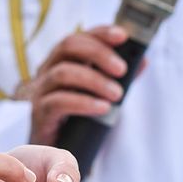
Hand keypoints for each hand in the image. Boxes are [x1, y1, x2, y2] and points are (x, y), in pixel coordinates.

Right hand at [23, 25, 129, 144]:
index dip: (100, 33)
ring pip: (63, 73)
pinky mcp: (39, 113)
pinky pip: (58, 101)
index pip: (79, 36)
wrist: (57, 148)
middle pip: (68, 46)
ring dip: (94, 81)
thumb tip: (142, 61)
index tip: (123, 36)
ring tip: (117, 94)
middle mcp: (47, 70)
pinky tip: (102, 108)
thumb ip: (118, 77)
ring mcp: (41, 91)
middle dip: (98, 54)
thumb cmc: (78, 117)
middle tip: (122, 70)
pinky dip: (84, 102)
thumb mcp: (100, 93)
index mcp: (62, 60)